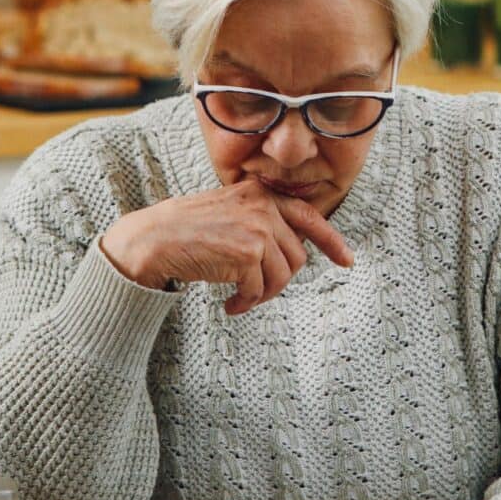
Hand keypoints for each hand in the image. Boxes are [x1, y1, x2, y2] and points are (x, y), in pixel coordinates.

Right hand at [101, 178, 353, 314]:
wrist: (153, 240)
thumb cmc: (185, 231)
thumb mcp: (229, 212)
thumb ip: (259, 222)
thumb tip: (291, 252)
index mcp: (260, 194)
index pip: (308, 217)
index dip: (332, 241)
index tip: (346, 260)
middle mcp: (263, 207)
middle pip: (296, 256)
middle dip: (279, 280)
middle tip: (256, 292)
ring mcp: (257, 229)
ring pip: (283, 275)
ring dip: (263, 295)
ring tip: (241, 299)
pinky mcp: (248, 253)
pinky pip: (261, 289)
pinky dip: (247, 303)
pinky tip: (230, 305)